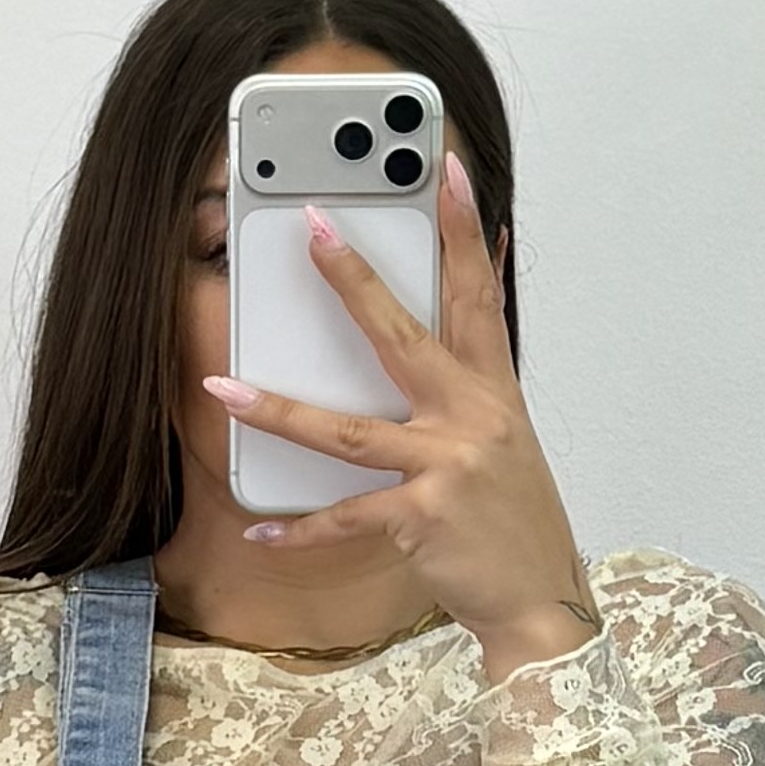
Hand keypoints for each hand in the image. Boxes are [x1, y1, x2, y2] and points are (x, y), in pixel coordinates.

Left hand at [201, 154, 603, 686]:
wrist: (539, 598)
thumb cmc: (513, 516)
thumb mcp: (507, 435)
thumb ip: (480, 370)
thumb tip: (478, 294)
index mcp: (494, 390)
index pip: (479, 292)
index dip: (465, 227)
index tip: (446, 167)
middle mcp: (474, 418)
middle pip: (404, 336)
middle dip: (355, 280)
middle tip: (314, 229)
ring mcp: (448, 467)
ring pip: (350, 432)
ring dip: (280, 410)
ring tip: (224, 390)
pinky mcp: (424, 518)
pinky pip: (346, 517)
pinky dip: (299, 529)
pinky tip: (259, 528)